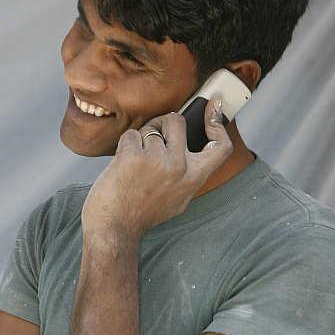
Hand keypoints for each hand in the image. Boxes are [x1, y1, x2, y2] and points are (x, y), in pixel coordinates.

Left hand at [81, 99, 232, 236]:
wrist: (114, 228)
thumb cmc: (142, 214)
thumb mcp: (178, 199)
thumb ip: (187, 173)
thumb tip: (190, 145)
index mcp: (194, 179)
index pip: (220, 146)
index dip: (218, 122)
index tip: (213, 106)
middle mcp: (179, 167)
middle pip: (178, 123)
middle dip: (163, 122)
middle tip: (153, 135)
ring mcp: (157, 161)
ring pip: (151, 128)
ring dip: (141, 139)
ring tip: (134, 162)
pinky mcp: (133, 156)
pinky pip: (131, 135)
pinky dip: (124, 146)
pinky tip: (122, 165)